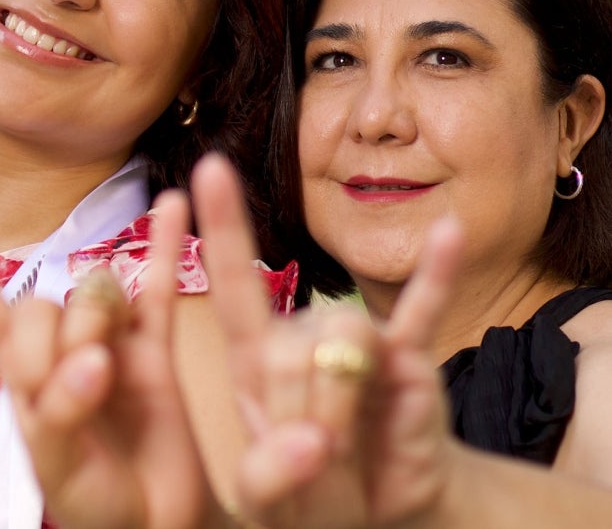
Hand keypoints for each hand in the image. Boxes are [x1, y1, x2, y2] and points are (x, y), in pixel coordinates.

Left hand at [0, 189, 220, 528]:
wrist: (158, 519)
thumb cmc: (98, 502)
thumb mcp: (59, 471)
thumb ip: (62, 413)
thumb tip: (94, 358)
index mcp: (24, 376)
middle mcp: (64, 348)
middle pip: (48, 299)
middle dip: (59, 336)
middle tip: (83, 384)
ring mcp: (114, 341)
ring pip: (99, 290)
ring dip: (101, 314)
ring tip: (114, 364)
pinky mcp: (156, 344)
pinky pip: (160, 285)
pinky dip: (166, 243)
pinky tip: (174, 204)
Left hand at [188, 155, 463, 528]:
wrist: (377, 512)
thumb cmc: (312, 493)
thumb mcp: (269, 498)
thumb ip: (269, 475)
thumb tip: (317, 438)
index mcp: (259, 357)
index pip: (235, 284)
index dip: (223, 226)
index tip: (210, 167)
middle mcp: (306, 335)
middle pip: (291, 346)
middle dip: (302, 414)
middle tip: (317, 456)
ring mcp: (360, 342)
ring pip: (344, 341)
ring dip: (344, 405)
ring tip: (350, 440)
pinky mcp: (410, 358)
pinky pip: (422, 310)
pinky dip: (436, 276)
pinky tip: (451, 233)